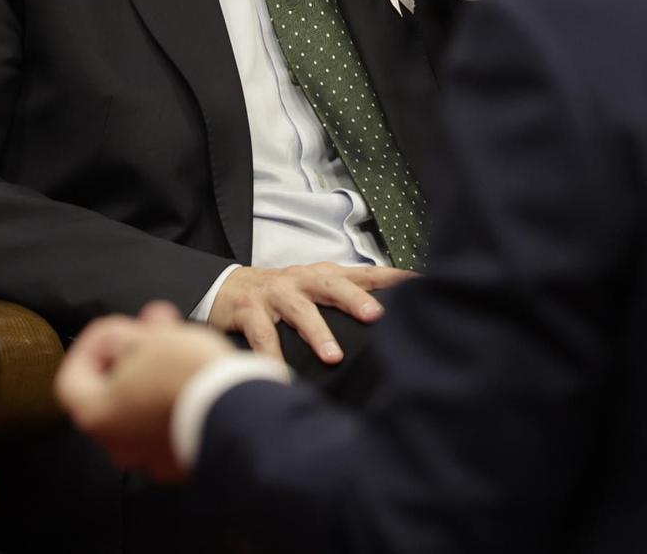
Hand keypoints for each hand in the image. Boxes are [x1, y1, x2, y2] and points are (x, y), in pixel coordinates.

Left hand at [56, 302, 233, 481]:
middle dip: (132, 351)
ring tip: (181, 339)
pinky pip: (169, 422)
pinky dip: (174, 396)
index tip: (114, 328)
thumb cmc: (185, 372)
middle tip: (155, 323)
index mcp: (96, 414)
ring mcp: (149, 456)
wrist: (238, 413)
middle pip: (112, 390)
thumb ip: (121, 336)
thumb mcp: (148, 338)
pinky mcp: (181, 460)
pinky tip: (195, 374)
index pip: (71, 378)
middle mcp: (115, 442)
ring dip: (154, 371)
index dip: (89, 346)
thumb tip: (116, 340)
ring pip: (142, 405)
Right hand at [208, 261, 413, 364]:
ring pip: (300, 310)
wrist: (227, 288)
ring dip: (318, 332)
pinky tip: (279, 373)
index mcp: (324, 275)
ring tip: (333, 357)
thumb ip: (349, 298)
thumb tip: (394, 320)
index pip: (364, 273)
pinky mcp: (249, 311)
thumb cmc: (283, 295)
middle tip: (378, 316)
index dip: (391, 277)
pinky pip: (262, 334)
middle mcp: (303, 280)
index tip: (419, 285)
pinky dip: (270, 355)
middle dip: (356, 299)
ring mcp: (276, 294)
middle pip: (333, 285)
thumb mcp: (316, 290)